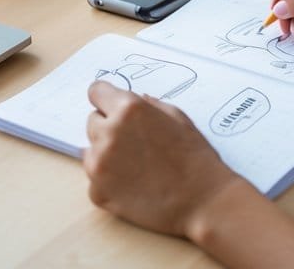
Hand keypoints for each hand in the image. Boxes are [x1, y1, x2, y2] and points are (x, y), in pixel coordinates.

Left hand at [83, 80, 244, 237]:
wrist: (203, 201)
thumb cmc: (195, 158)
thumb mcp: (178, 118)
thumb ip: (151, 105)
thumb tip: (137, 98)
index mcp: (128, 109)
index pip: (96, 91)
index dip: (105, 99)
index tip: (110, 107)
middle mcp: (108, 133)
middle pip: (93, 121)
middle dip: (108, 128)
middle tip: (134, 144)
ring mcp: (99, 164)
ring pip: (91, 150)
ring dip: (106, 154)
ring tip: (135, 167)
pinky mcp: (98, 191)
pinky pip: (94, 179)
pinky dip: (108, 182)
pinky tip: (133, 186)